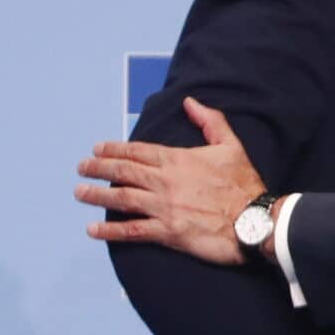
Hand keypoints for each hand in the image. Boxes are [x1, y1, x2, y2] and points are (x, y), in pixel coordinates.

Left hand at [75, 97, 266, 264]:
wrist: (254, 220)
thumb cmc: (245, 184)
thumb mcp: (231, 145)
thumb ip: (210, 121)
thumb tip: (190, 102)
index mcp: (177, 160)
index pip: (137, 151)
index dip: (114, 149)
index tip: (97, 148)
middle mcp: (165, 182)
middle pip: (123, 171)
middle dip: (98, 168)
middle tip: (81, 168)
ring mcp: (163, 207)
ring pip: (121, 198)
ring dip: (97, 195)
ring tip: (80, 193)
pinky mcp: (167, 232)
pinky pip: (132, 230)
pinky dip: (110, 230)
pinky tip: (93, 230)